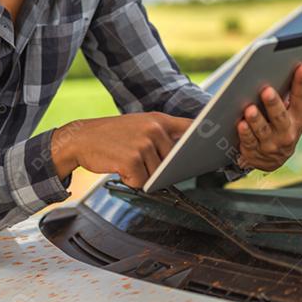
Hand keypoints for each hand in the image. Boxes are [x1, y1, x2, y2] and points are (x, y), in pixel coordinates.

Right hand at [51, 112, 193, 189]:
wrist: (80, 138)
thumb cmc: (110, 136)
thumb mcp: (139, 125)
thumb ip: (161, 135)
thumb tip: (185, 155)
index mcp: (159, 119)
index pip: (192, 127)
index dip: (206, 139)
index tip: (221, 146)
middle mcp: (155, 129)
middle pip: (174, 161)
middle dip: (158, 167)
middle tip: (137, 158)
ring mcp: (144, 144)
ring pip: (157, 175)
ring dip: (141, 175)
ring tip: (125, 160)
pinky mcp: (132, 160)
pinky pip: (142, 182)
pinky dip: (131, 180)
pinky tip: (119, 167)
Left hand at [234, 62, 301, 171]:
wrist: (273, 160)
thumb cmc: (280, 126)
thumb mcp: (290, 115)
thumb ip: (288, 97)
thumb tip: (280, 70)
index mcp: (298, 118)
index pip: (300, 99)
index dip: (301, 83)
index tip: (300, 67)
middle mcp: (287, 133)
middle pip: (279, 116)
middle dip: (273, 104)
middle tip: (267, 91)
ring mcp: (271, 144)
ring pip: (263, 130)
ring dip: (256, 120)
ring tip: (250, 109)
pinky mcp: (255, 151)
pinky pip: (249, 141)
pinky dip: (245, 133)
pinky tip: (241, 124)